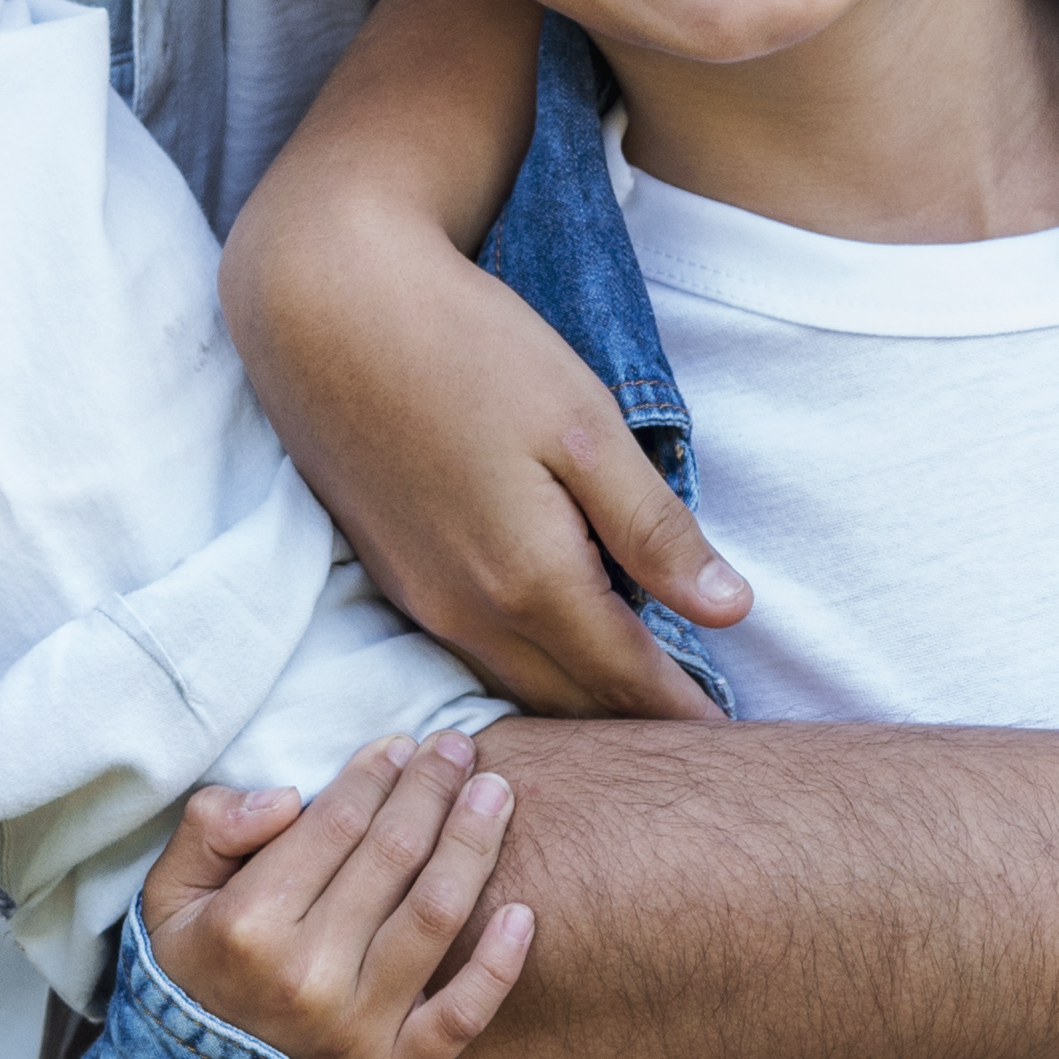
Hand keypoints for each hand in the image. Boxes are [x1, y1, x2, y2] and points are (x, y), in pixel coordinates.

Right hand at [145, 736, 535, 1058]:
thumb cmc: (192, 985)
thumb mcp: (166, 900)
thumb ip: (210, 829)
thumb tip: (286, 796)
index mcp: (249, 927)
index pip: (335, 824)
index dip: (376, 774)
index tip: (402, 745)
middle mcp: (307, 976)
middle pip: (393, 855)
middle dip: (432, 788)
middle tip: (459, 748)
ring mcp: (357, 1031)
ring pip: (436, 914)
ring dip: (474, 843)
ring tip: (496, 794)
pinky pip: (464, 1014)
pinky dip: (500, 964)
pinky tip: (522, 912)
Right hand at [254, 223, 746, 722]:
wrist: (324, 310)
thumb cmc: (466, 349)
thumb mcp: (585, 427)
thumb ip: (653, 530)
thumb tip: (732, 612)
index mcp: (531, 581)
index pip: (629, 683)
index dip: (687, 718)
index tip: (734, 747)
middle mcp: (470, 614)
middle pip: (573, 706)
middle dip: (637, 728)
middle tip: (699, 742)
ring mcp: (423, 603)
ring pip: (520, 690)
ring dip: (581, 707)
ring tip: (641, 706)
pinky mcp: (395, 579)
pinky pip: (476, 660)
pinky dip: (530, 674)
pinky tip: (558, 651)